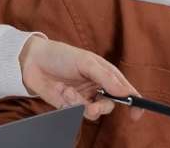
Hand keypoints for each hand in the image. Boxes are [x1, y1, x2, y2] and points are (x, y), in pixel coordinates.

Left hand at [18, 35, 143, 121]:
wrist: (33, 62)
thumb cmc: (62, 55)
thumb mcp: (87, 62)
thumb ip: (106, 78)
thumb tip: (126, 92)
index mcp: (106, 74)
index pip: (125, 90)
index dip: (134, 102)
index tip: (136, 114)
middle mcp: (97, 87)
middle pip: (109, 105)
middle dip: (101, 108)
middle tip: (92, 107)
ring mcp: (83, 97)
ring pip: (92, 112)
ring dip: (81, 105)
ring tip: (69, 94)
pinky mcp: (69, 105)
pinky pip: (75, 113)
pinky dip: (70, 105)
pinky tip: (62, 92)